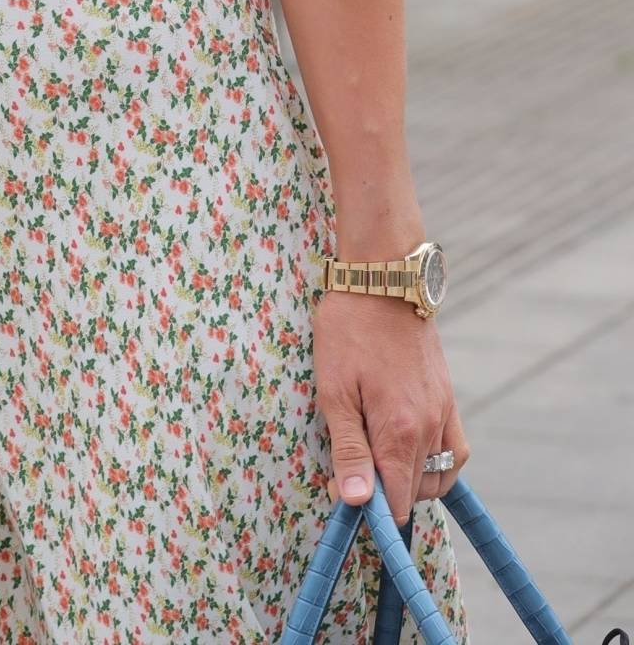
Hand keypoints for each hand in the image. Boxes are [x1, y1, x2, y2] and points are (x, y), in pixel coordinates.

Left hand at [313, 290, 470, 525]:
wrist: (382, 281)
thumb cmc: (348, 332)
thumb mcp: (334, 391)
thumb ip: (349, 450)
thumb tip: (358, 502)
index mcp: (399, 432)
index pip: (397, 501)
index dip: (372, 511)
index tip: (348, 498)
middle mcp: (429, 429)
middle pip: (415, 492)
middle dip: (387, 495)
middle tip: (353, 473)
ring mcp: (443, 414)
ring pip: (439, 476)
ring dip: (413, 482)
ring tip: (380, 464)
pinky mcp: (448, 398)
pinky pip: (457, 451)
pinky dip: (441, 464)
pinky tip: (414, 454)